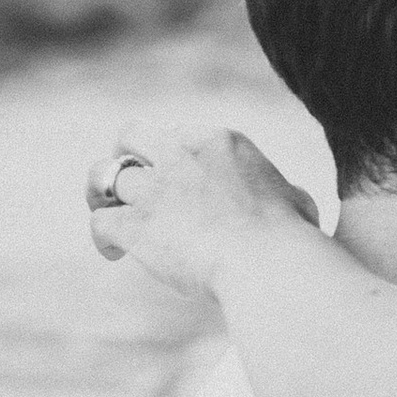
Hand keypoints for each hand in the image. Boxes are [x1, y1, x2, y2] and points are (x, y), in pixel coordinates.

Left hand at [85, 131, 321, 296]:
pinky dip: (103, 237)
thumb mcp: (295, 202)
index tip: (173, 175)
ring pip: (102, 175)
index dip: (169, 153)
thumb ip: (282, 194)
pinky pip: (100, 222)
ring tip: (107, 211)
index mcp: (219, 143)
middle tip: (129, 180)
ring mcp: (154, 190)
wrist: (267, 262)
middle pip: (131, 136)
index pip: (178, 134)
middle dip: (124, 155)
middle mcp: (179, 157)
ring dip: (101, 193)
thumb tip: (292, 201)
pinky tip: (114, 251)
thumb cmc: (290, 238)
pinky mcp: (136, 226)